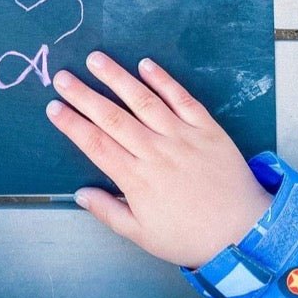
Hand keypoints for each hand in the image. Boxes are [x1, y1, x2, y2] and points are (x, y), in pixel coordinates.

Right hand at [45, 52, 273, 268]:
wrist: (243, 231)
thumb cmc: (190, 237)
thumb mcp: (143, 235)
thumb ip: (109, 212)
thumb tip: (80, 194)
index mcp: (137, 179)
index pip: (96, 144)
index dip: (72, 124)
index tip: (54, 107)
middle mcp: (156, 152)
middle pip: (112, 117)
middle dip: (84, 95)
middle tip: (63, 77)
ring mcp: (182, 136)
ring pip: (143, 101)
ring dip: (117, 78)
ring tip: (95, 60)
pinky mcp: (206, 127)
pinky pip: (181, 98)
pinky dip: (163, 80)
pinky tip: (145, 64)